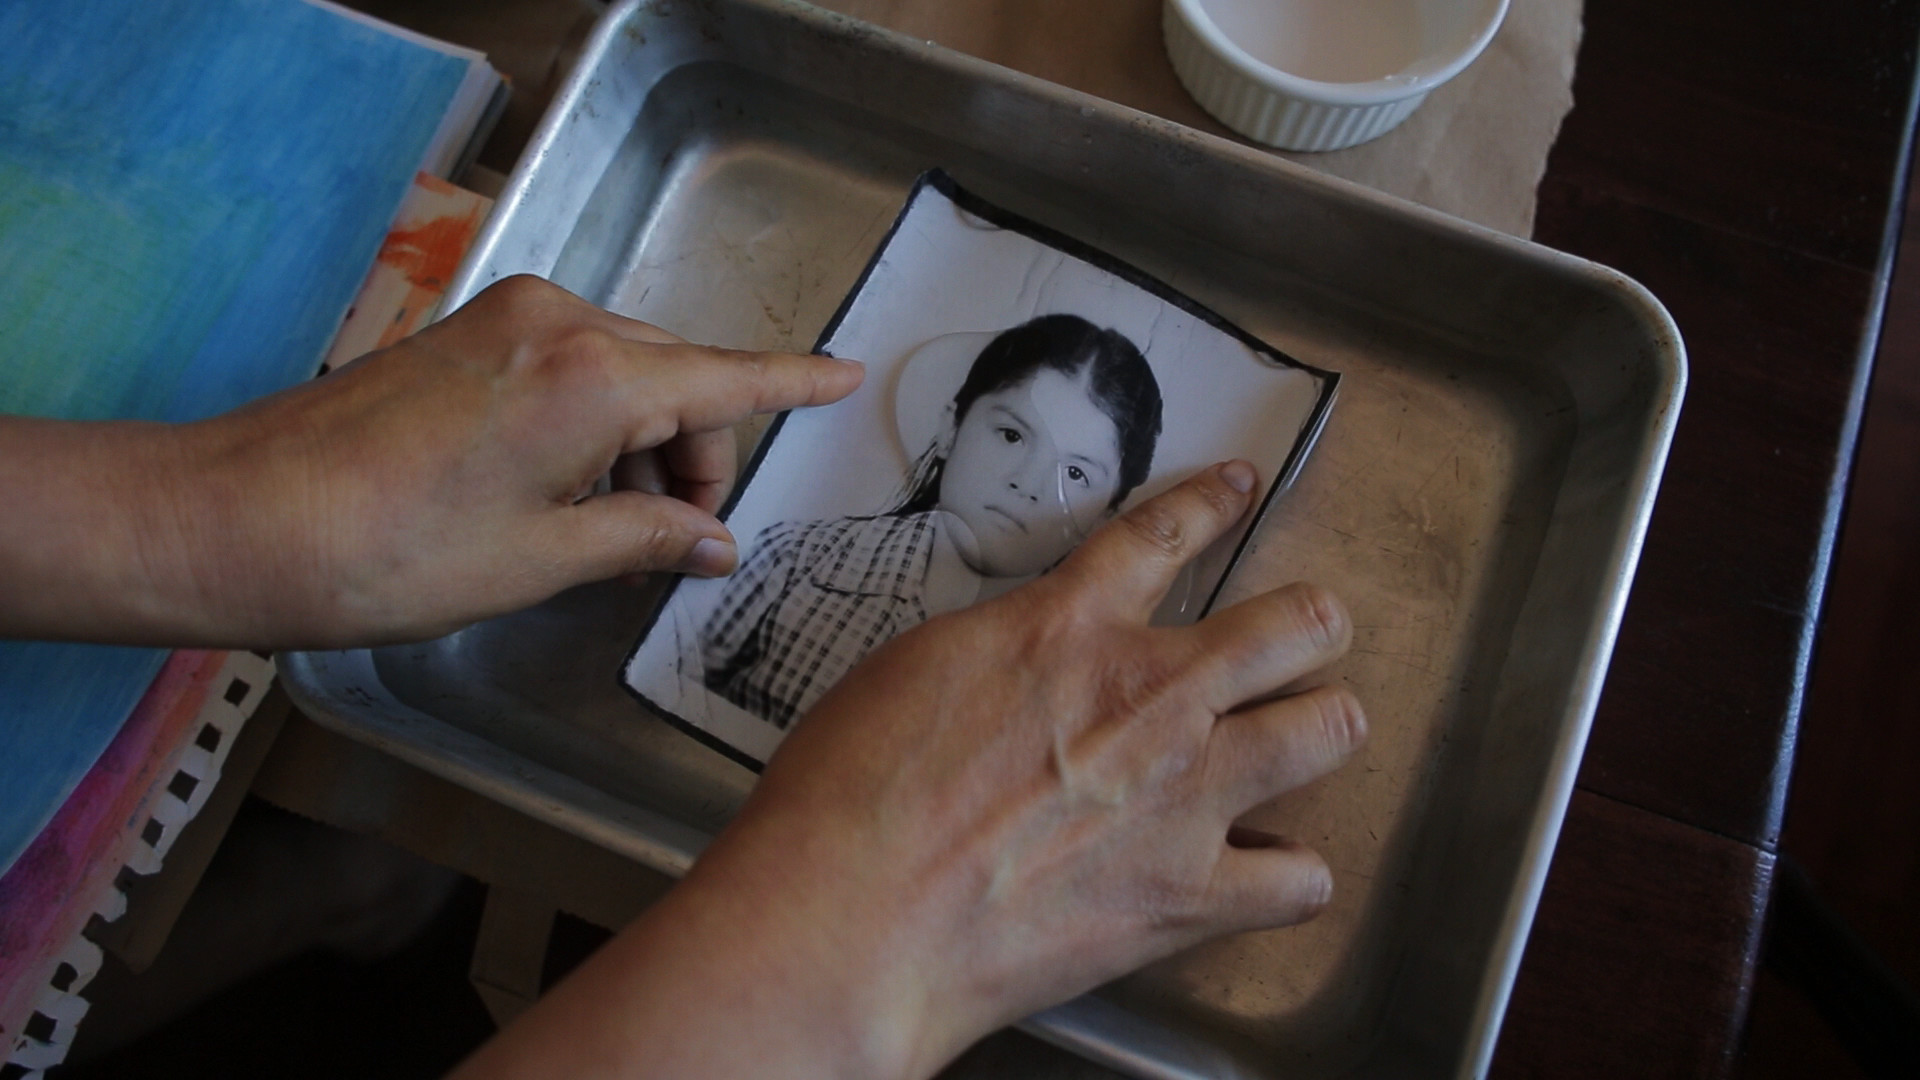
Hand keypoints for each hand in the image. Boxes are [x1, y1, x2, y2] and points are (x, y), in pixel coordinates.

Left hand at [0, 276, 862, 647]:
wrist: (239, 517)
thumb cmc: (392, 552)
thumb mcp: (542, 560)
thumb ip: (646, 538)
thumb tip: (713, 542)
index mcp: (594, 375)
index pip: (727, 377)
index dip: (794, 383)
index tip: (847, 377)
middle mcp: (559, 323)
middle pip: (678, 379)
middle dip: (696, 458)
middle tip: (676, 547)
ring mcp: (507, 321)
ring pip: (624, 376)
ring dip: (641, 450)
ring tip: (611, 542)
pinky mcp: (468, 336)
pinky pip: (569, 371)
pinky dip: (592, 429)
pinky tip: (567, 498)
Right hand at [452, 462, 1364, 1079]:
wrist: (849, 918)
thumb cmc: (849, 800)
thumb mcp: (915, 671)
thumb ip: (1000, 653)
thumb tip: (1026, 662)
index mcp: (1066, 630)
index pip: (1163, 535)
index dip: (1212, 503)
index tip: (1240, 488)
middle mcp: (1150, 696)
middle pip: (1296, 623)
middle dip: (1309, 623)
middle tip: (1303, 634)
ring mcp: (1185, 795)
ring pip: (1328, 730)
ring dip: (1319, 730)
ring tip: (1304, 739)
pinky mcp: (1190, 893)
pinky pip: (1300, 879)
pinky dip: (1287, 876)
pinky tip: (1262, 873)